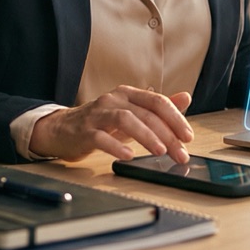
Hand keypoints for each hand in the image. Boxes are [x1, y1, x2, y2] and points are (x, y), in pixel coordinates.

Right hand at [29, 86, 193, 162]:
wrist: (61, 129)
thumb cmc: (100, 122)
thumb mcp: (132, 114)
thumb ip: (158, 107)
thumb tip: (186, 98)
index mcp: (127, 94)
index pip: (157, 102)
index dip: (176, 118)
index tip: (188, 137)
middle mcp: (113, 100)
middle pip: (145, 113)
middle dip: (167, 134)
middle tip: (180, 153)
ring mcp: (97, 115)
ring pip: (125, 120)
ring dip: (146, 136)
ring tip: (160, 152)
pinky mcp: (84, 132)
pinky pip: (101, 137)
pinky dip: (116, 146)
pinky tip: (128, 155)